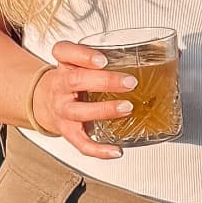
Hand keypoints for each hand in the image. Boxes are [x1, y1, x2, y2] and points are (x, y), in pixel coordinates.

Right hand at [30, 41, 134, 160]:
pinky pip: (81, 142)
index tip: (102, 59)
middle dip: (104, 81)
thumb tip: (155, 58)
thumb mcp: (82, 63)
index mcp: (65, 65)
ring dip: (104, 110)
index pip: (63, 52)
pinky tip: (116, 150)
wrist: (46, 102)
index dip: (82, 55)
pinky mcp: (68, 131)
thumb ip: (109, 60)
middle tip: (129, 82)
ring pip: (79, 111)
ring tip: (127, 108)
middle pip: (75, 80)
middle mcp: (61, 86)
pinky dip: (98, 150)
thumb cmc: (74, 80)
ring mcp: (63, 110)